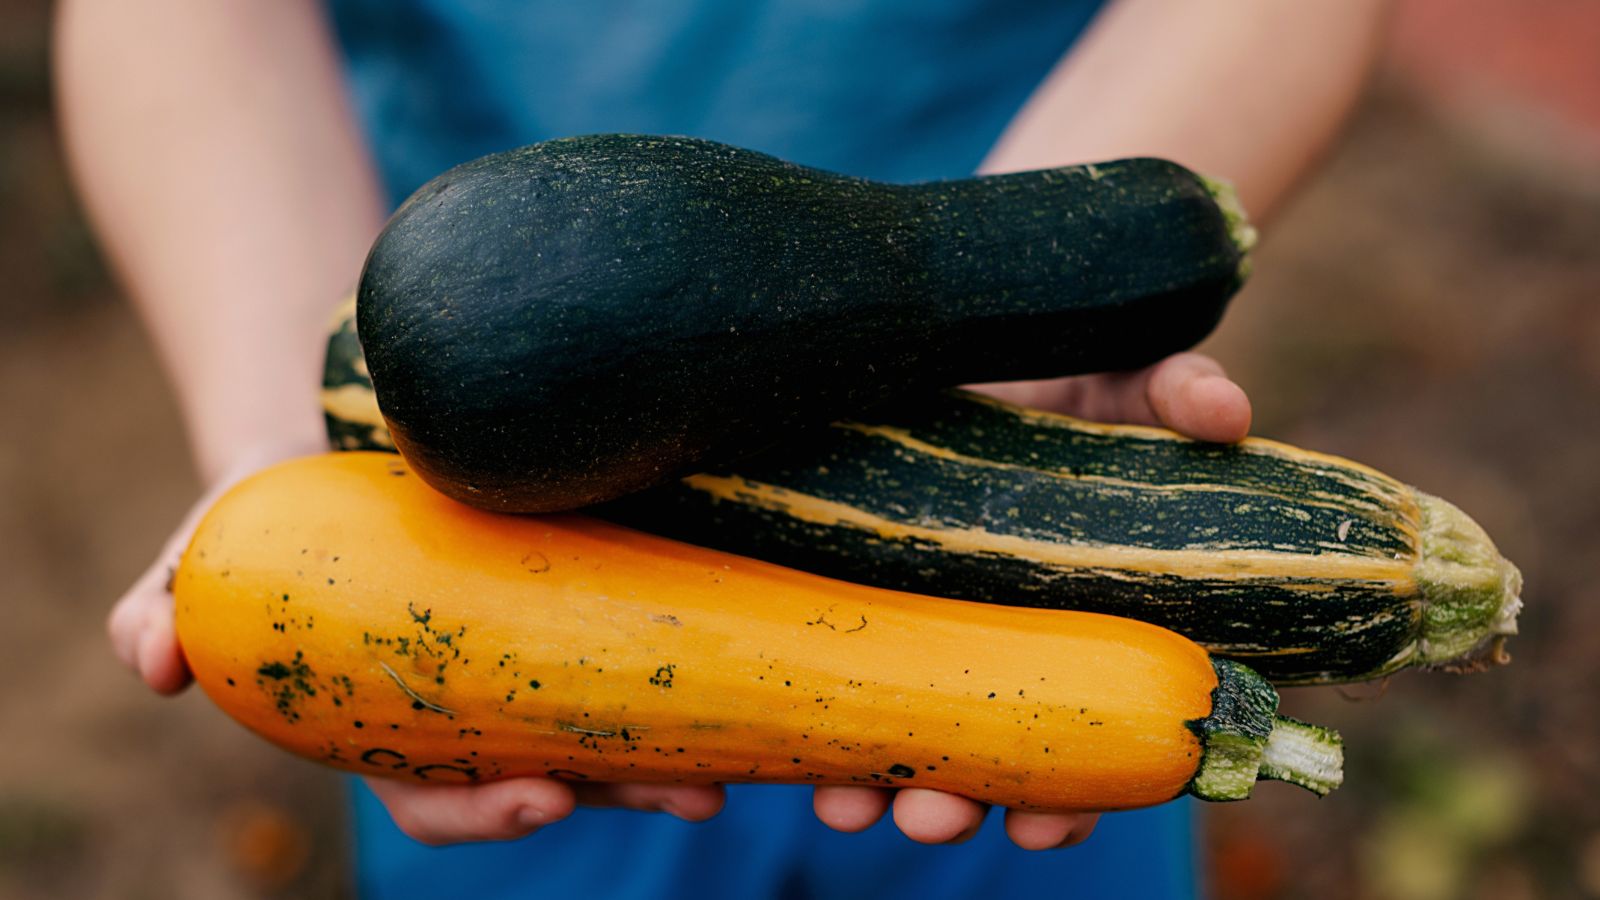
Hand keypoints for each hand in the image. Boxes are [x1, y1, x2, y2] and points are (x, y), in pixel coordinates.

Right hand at [111, 438, 729, 845]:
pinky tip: (753, 659)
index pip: (440, 796)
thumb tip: (149, 663)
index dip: (489, 812)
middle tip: (687, 792)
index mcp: (398, 727)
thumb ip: (171, 604)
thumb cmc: (274, 507)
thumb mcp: (215, 546)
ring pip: (616, 725)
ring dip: (680, 748)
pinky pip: (646, 640)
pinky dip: (699, 658)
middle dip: (624, 790)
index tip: (544, 794)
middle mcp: (479, 707)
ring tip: (740, 757)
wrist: (339, 431)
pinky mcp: (586, 597)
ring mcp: (540, 659)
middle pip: (559, 768)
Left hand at [808, 351, 1250, 849]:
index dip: (1079, 790)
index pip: (1097, 724)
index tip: (1046, 825)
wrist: (946, 353)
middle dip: (966, 799)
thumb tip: (1227, 412)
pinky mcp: (859, 602)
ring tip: (848, 802)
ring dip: (884, 780)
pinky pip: (840, 679)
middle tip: (930, 819)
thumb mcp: (1115, 377)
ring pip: (915, 731)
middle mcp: (1012, 638)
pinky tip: (796, 745)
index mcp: (1087, 614)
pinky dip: (822, 723)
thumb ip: (1174, 391)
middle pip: (996, 751)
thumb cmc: (1052, 380)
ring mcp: (931, 625)